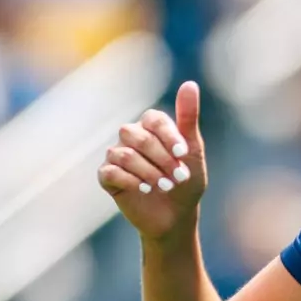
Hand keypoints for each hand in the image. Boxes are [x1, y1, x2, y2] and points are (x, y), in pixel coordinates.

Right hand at [99, 81, 206, 243]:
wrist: (176, 216)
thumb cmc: (187, 181)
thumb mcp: (193, 151)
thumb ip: (188, 118)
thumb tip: (190, 84)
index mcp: (151, 126)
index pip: (153, 119)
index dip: (168, 135)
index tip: (184, 153)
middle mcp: (131, 137)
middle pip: (137, 136)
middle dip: (160, 158)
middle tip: (178, 177)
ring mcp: (117, 155)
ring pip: (123, 154)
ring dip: (148, 171)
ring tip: (165, 186)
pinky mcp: (107, 176)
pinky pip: (109, 171)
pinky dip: (130, 181)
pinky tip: (145, 190)